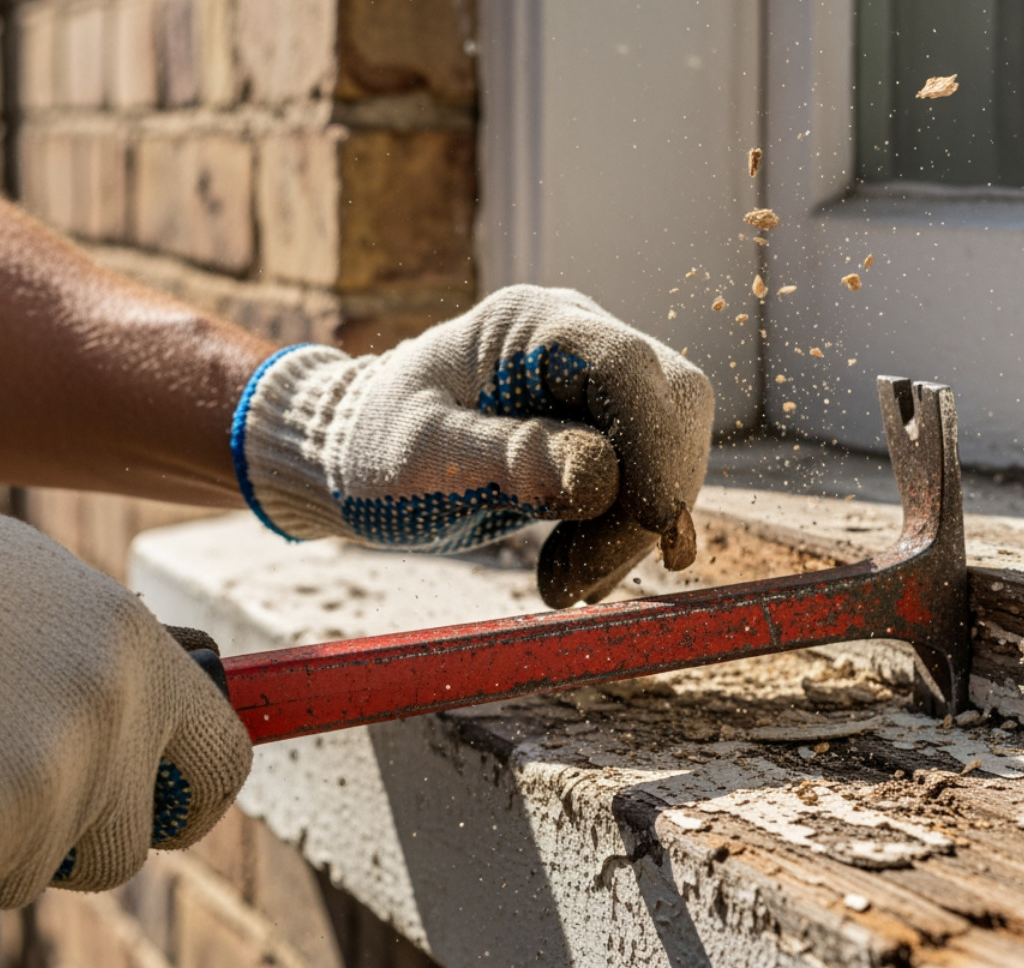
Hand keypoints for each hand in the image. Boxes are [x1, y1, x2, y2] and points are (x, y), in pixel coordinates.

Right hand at [0, 485, 250, 920]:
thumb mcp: (49, 594)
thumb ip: (114, 667)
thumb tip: (162, 729)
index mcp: (140, 653)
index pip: (223, 764)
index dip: (189, 804)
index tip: (162, 813)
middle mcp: (112, 715)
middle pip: (120, 852)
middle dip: (66, 846)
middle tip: (5, 802)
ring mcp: (47, 772)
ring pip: (27, 875)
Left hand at [234, 285, 713, 606]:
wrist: (354, 461)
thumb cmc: (374, 448)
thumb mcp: (424, 457)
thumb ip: (509, 458)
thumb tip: (602, 478)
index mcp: (529, 325)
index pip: (629, 368)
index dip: (655, 445)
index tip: (648, 524)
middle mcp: (576, 341)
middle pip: (670, 406)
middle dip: (651, 498)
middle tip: (590, 578)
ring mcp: (592, 385)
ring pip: (668, 449)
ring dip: (635, 529)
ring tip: (568, 586)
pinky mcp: (600, 431)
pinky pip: (646, 479)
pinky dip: (626, 534)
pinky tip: (584, 573)